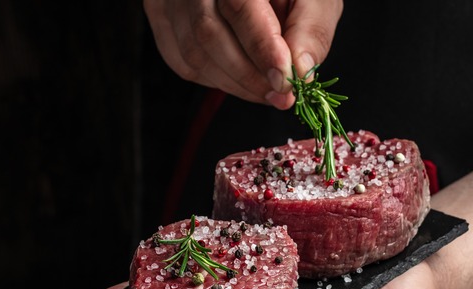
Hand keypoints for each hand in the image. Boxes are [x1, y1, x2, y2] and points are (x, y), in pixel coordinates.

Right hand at [143, 0, 342, 108]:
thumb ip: (310, 29)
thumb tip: (300, 72)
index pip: (240, 6)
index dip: (262, 49)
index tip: (285, 80)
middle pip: (208, 34)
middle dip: (248, 76)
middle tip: (281, 95)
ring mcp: (169, 0)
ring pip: (192, 54)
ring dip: (233, 83)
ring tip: (265, 89)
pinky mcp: (161, 17)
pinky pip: (181, 61)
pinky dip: (213, 78)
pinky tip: (237, 77)